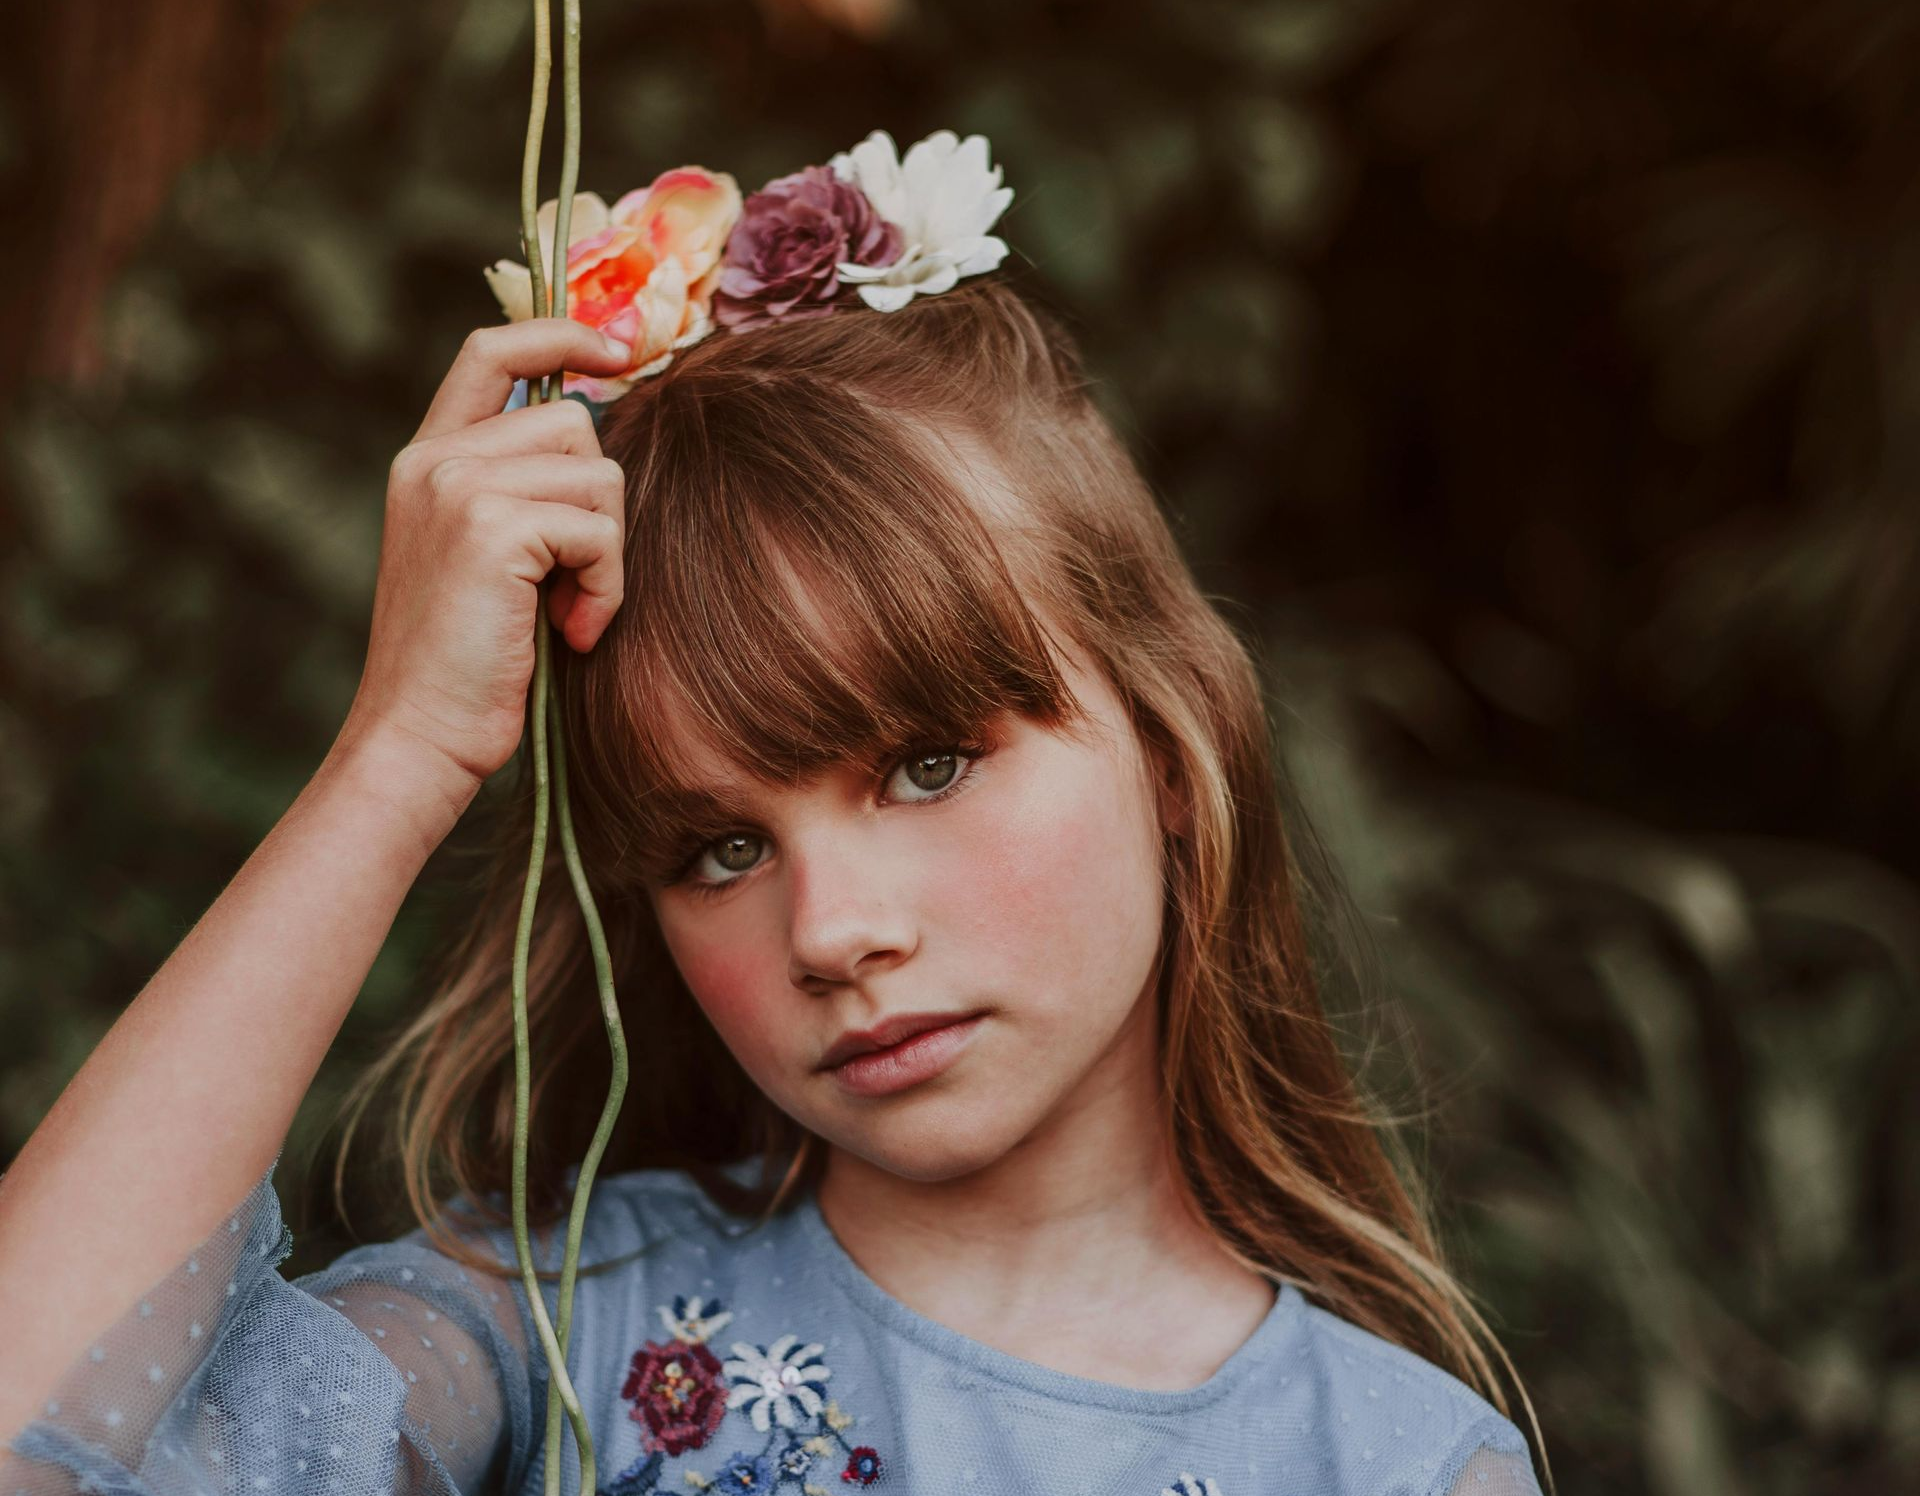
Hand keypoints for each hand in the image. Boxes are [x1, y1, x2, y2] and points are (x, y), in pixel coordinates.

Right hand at [340, 318, 634, 798]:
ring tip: (566, 612)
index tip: (619, 351)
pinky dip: (605, 586)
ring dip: (606, 553)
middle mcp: (434, 460)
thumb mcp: (486, 559)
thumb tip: (600, 442)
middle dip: (598, 506)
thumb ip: (521, 492)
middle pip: (575, 423)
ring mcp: (457, 487)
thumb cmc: (468, 666)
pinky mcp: (491, 528)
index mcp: (426, 459)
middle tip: (571, 583)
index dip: (560, 334)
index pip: (491, 352)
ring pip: (597, 474)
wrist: (419, 737)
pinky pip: (598, 529)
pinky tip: (570, 631)